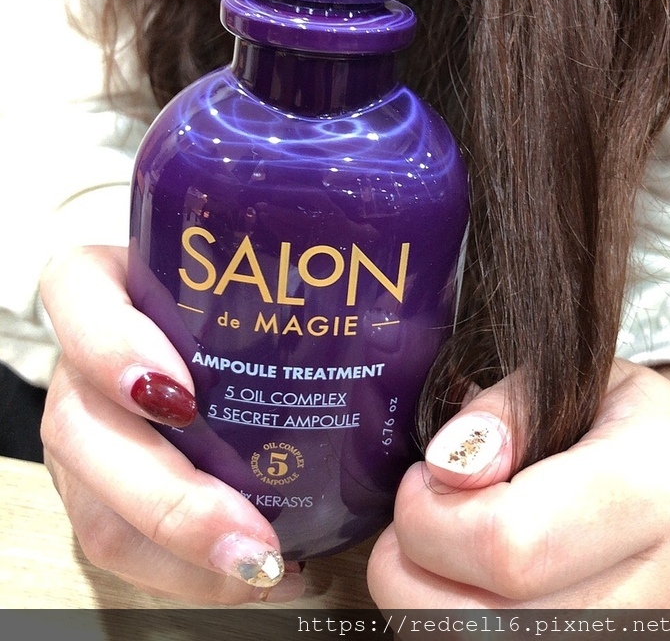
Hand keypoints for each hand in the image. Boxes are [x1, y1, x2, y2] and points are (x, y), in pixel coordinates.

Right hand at [40, 245, 303, 604]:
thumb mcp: (260, 279)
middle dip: (165, 495)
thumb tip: (411, 312)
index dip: (108, 344)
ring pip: (94, 506)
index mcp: (110, 288)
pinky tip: (260, 572)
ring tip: (261, 567)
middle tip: (250, 533)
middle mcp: (84, 364)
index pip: (76, 291)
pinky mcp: (101, 494)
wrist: (204, 348)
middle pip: (79, 426)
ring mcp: (89, 433)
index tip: (181, 394)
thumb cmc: (244, 305)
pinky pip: (125, 545)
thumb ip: (301, 283)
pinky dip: (190, 572)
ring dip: (180, 552)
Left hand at [367, 359, 669, 607]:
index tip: (423, 479)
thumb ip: (505, 411)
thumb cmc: (629, 423)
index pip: (508, 545)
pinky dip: (469, 623)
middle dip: (415, 572)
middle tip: (418, 520)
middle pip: (488, 624)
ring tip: (444, 549)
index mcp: (658, 489)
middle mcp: (668, 588)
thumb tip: (446, 466)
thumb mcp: (572, 379)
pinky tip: (473, 585)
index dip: (433, 518)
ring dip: (434, 606)